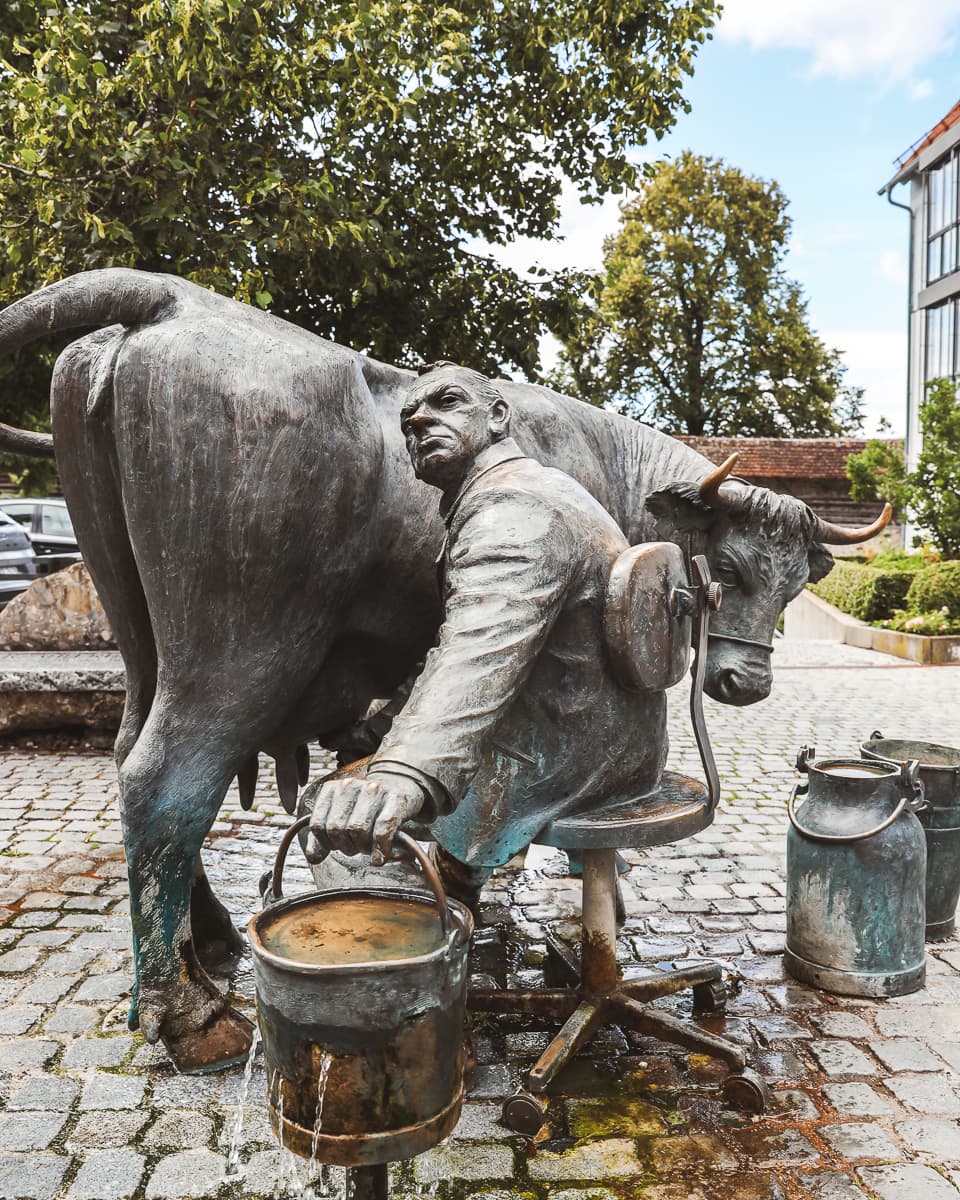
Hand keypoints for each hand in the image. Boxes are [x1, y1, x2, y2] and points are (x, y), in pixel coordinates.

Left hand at [304, 773, 425, 866]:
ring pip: (358, 830)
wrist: (401, 783)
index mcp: (331, 788)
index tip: (337, 846)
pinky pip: (383, 829)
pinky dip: (381, 849)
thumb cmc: (368, 806)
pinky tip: (381, 857)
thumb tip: (314, 858)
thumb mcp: (341, 816)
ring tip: (369, 847)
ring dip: (363, 848)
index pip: (317, 825)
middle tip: (356, 847)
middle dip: (345, 846)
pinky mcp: (395, 799)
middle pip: (337, 829)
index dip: (326, 843)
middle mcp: (350, 785)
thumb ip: (323, 836)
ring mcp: (374, 790)